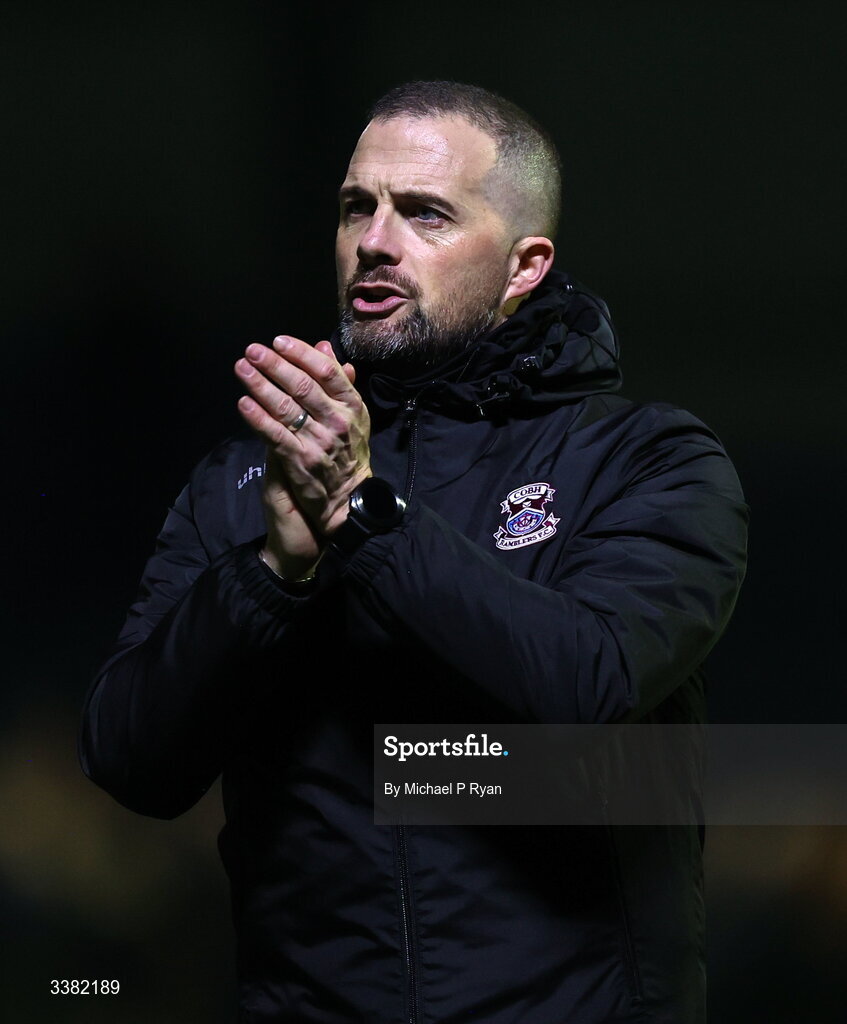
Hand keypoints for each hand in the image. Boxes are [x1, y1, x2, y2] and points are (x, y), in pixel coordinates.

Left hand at [235, 335, 370, 560]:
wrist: (348, 498)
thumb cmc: (348, 450)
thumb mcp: (353, 413)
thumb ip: (337, 380)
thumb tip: (322, 346)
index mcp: (352, 405)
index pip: (327, 371)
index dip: (301, 353)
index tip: (279, 341)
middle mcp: (337, 421)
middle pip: (303, 386)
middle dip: (274, 365)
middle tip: (252, 350)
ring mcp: (318, 442)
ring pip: (286, 408)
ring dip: (261, 386)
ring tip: (242, 369)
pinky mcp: (300, 461)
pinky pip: (276, 436)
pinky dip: (258, 419)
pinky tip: (243, 404)